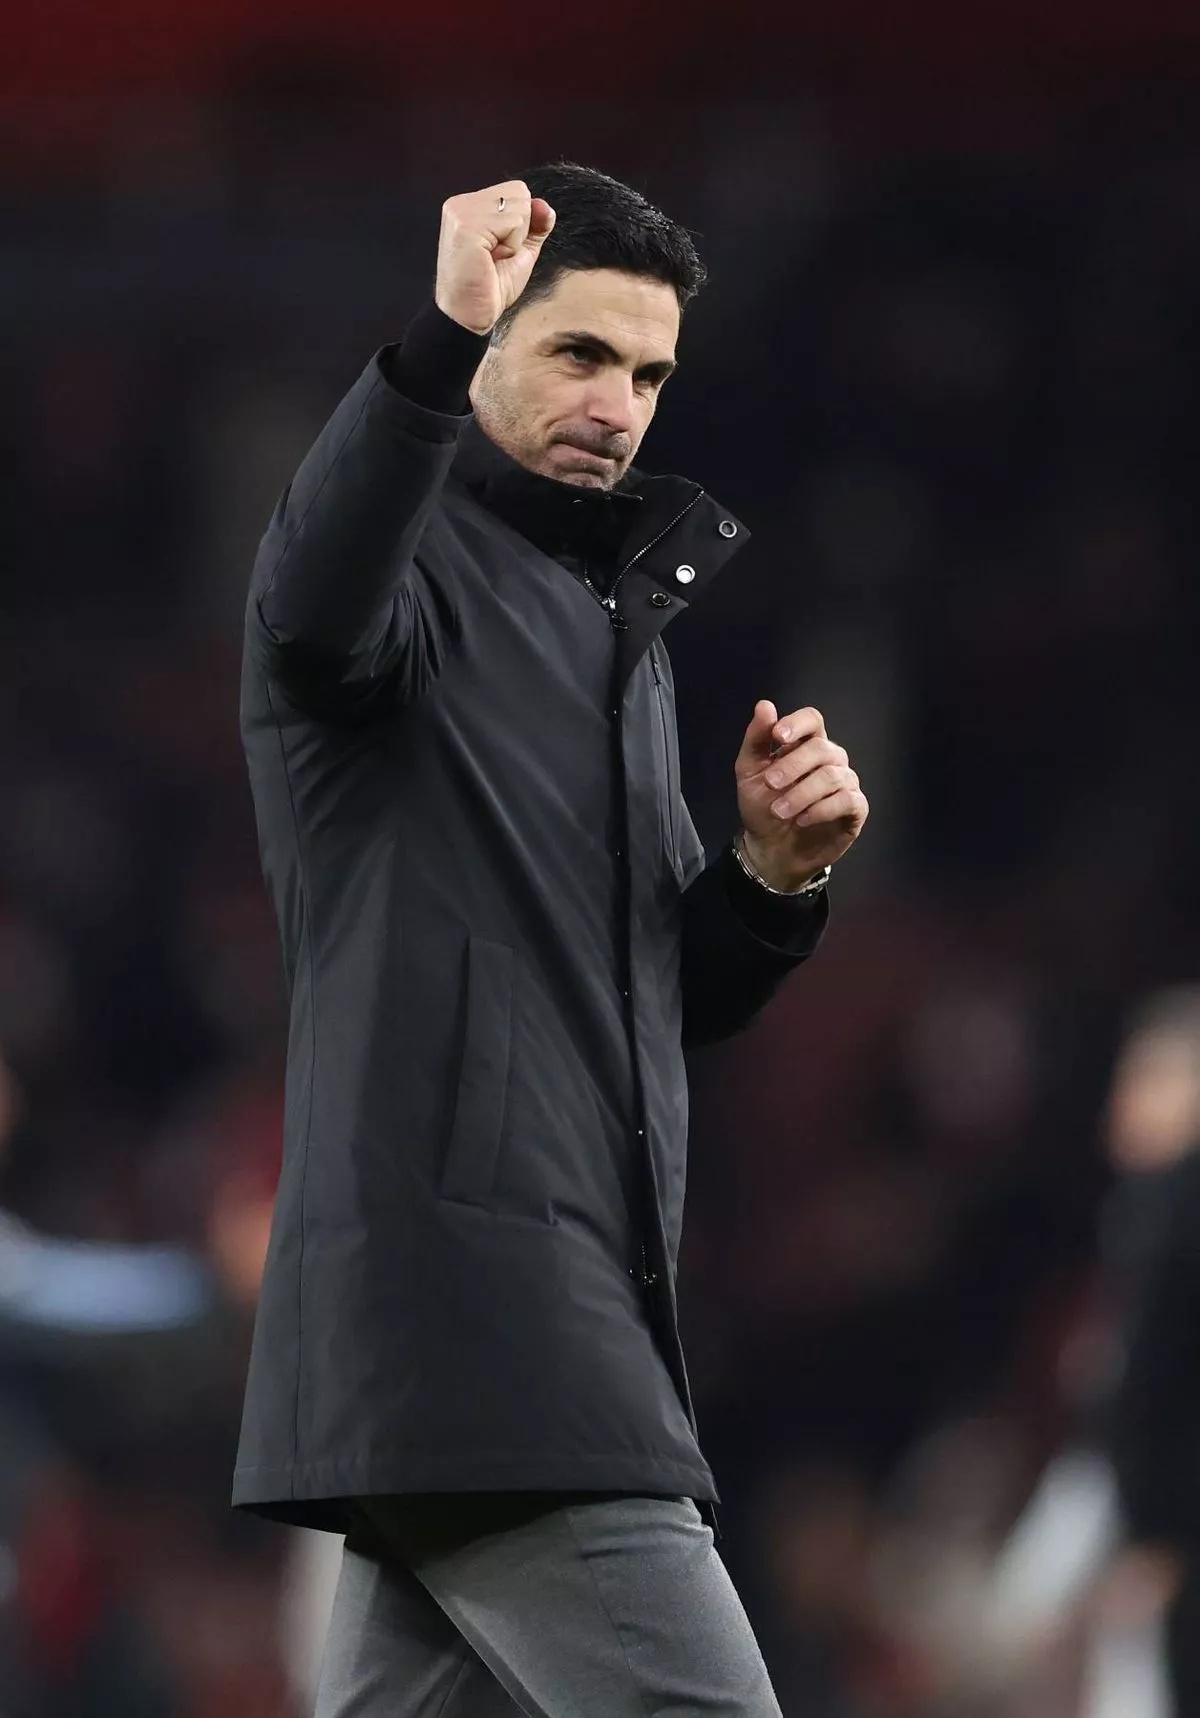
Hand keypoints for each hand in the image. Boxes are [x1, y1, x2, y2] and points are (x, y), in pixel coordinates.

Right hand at [435, 181, 556, 334]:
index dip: (520, 224)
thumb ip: (534, 226)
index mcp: (469, 206)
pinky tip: (491, 261)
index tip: (499, 251)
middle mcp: (461, 204)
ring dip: (515, 240)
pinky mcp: (466, 226)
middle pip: (519, 193)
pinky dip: (511, 246)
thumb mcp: (519, 252)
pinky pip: (513, 222)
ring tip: (493, 260)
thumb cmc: (490, 289)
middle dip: (518, 230)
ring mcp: (461, 212)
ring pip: (519, 206)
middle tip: (497, 257)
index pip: (515, 191)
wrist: (470, 318)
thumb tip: (546, 206)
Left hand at [735, 701, 867, 889]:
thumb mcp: (749, 773)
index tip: (777, 737)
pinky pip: (848, 800)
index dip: (798, 724)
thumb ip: (756, 740)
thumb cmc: (761, 808)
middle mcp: (830, 760)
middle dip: (793, 766)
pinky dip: (822, 809)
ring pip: (833, 776)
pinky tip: (803, 820)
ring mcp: (846, 783)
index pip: (812, 720)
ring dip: (802, 794)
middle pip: (822, 748)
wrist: (770, 850)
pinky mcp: (855, 809)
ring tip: (780, 811)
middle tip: (770, 784)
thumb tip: (765, 705)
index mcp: (806, 745)